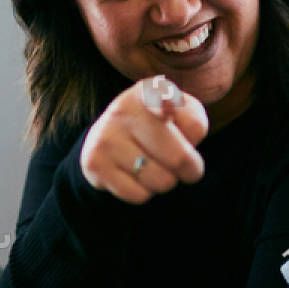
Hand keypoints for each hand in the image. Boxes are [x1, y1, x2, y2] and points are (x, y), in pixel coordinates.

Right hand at [80, 76, 207, 204]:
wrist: (108, 139)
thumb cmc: (158, 126)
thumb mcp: (180, 113)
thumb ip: (193, 120)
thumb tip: (188, 139)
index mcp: (147, 92)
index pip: (159, 97)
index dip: (165, 103)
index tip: (166, 108)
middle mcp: (123, 110)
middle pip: (179, 158)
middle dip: (191, 169)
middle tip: (187, 167)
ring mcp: (106, 137)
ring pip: (161, 181)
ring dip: (165, 181)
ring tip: (155, 166)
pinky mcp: (95, 164)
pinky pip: (139, 195)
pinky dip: (144, 192)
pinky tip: (136, 176)